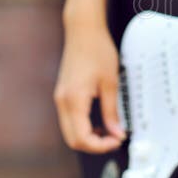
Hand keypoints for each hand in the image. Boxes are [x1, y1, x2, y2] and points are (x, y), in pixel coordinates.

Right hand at [53, 22, 124, 152]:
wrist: (83, 31)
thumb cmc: (97, 50)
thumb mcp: (110, 83)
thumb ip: (112, 112)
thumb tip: (117, 132)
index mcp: (74, 100)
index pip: (82, 138)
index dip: (100, 146)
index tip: (116, 141)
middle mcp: (63, 102)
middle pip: (72, 140)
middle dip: (94, 145)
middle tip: (113, 139)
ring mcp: (61, 98)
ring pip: (70, 132)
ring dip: (88, 137)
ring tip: (109, 131)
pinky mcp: (63, 95)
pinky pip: (69, 120)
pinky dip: (83, 127)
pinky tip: (98, 122)